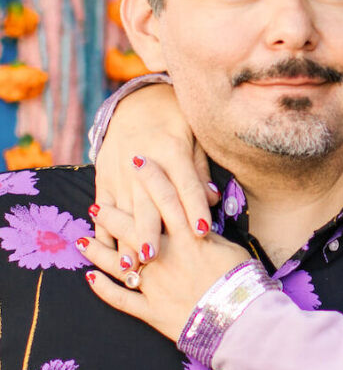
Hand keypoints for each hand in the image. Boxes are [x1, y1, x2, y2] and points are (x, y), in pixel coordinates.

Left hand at [81, 158, 251, 341]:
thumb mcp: (231, 248)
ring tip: (81, 240)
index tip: (138, 161)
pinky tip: (89, 278)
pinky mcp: (151, 311)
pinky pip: (121, 299)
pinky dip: (103, 289)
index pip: (166, 200)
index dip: (152, 179)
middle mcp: (166, 258)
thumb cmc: (243, 282)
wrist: (241, 321)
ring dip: (98, 251)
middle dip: (112, 215)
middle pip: (133, 229)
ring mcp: (154, 285)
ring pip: (119, 263)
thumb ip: (210, 232)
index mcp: (188, 239)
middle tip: (95, 205)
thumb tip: (201, 216)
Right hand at [94, 83, 216, 265]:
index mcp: (171, 148)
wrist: (138, 103)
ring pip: (123, 210)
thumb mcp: (194, 136)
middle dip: (152, 231)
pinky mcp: (103, 179)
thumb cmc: (176, 123)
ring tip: (130, 265)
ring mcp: (119, 172)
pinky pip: (103, 208)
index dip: (194, 207)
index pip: (185, 183)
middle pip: (149, 201)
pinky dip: (103, 232)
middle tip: (156, 258)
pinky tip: (107, 254)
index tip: (203, 232)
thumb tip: (213, 199)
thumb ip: (201, 169)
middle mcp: (141, 162)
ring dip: (126, 239)